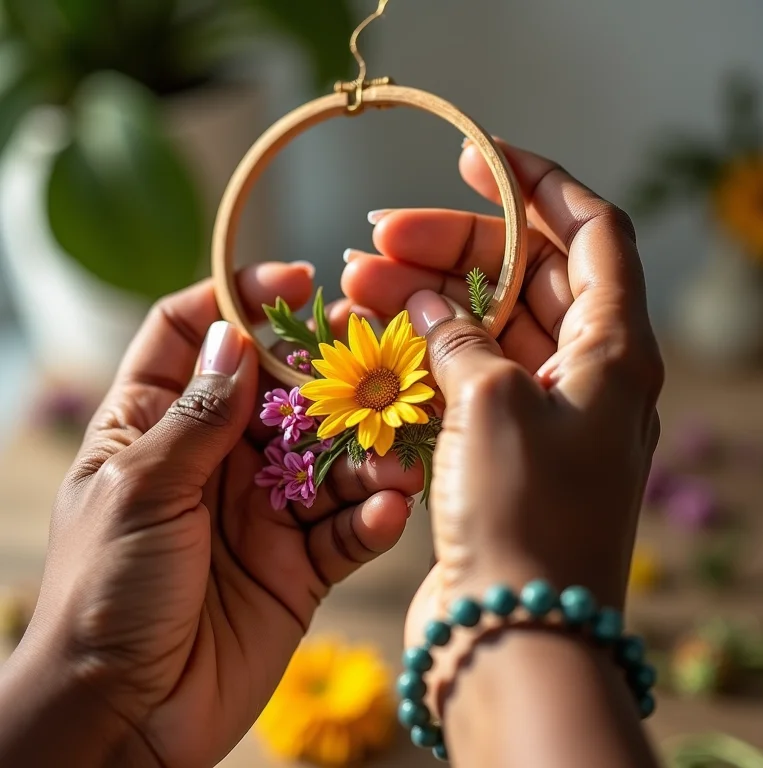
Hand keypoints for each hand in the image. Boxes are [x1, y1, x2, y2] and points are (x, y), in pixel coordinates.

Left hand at [2, 264, 420, 767]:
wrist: (124, 716)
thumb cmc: (106, 593)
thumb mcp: (142, 490)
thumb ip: (198, 416)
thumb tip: (237, 335)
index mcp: (158, 426)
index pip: (194, 335)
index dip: (240, 299)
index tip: (297, 281)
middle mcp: (218, 458)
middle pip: (282, 391)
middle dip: (329, 373)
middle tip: (381, 358)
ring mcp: (264, 508)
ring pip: (329, 458)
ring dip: (368, 453)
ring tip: (399, 456)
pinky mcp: (301, 562)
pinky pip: (348, 528)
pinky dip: (373, 518)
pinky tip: (389, 512)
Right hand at [341, 140, 662, 625]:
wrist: (513, 636)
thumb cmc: (524, 519)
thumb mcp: (493, 403)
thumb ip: (458, 336)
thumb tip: (422, 297)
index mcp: (615, 351)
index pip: (593, 233)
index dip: (538, 187)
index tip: (475, 159)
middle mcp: (586, 376)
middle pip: (525, 277)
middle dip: (454, 248)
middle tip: (377, 237)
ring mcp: (540, 412)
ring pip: (484, 327)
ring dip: (425, 299)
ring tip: (356, 278)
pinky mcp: (498, 447)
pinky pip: (462, 376)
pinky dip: (421, 353)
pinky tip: (371, 336)